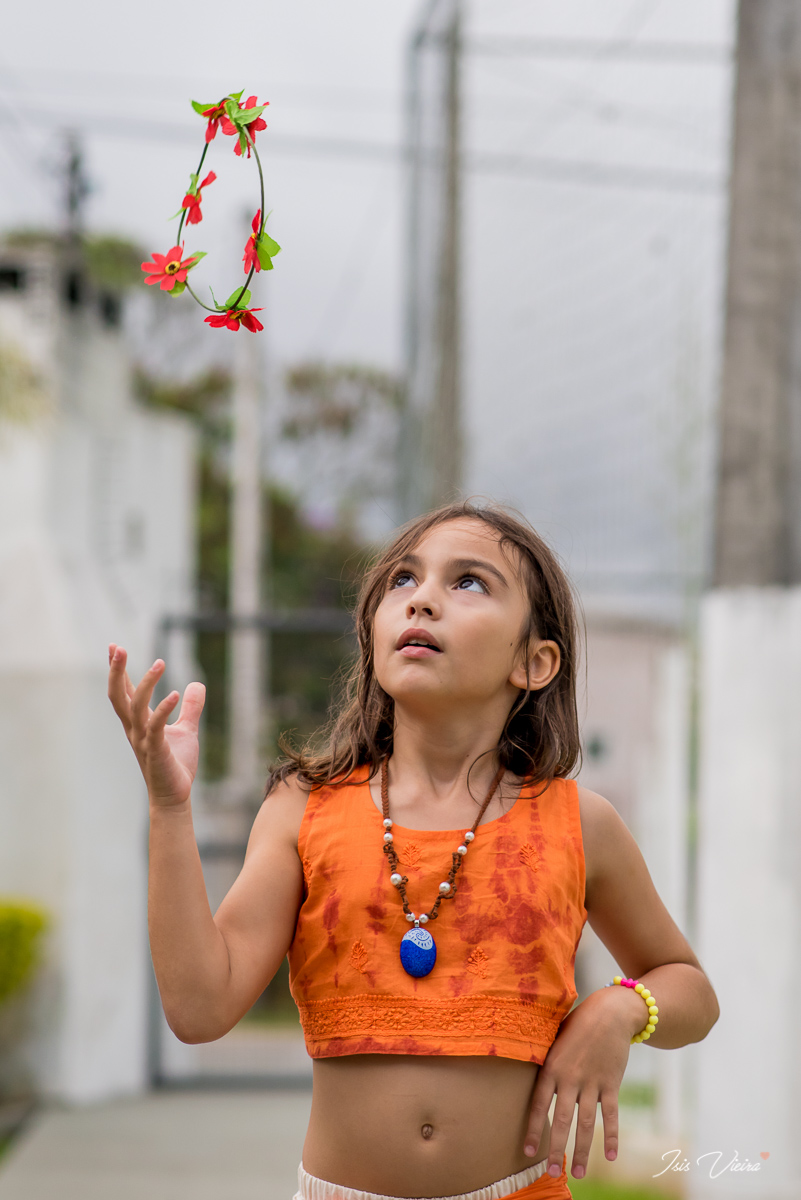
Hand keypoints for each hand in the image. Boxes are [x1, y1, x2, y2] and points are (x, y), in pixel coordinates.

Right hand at [107, 644, 205, 808]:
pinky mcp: (156, 750)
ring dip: (146, 684)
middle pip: (118, 696)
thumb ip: (191, 708)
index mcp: (138, 722)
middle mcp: (135, 729)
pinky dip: (164, 709)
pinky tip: (177, 694)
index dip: (117, 670)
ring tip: (160, 663)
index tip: (113, 647)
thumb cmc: (176, 764)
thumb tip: (197, 684)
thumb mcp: (186, 730)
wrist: (174, 796)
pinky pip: (156, 726)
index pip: (124, 691)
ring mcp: (143, 740)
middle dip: (116, 671)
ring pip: (136, 707)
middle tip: (117, 648)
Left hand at [523, 992, 631, 1180]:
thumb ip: (545, 1063)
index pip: (538, 1104)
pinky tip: (610, 1156)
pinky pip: (611, 1114)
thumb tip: (529, 1082)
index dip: (533, 1129)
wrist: (609, 1012)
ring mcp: (592, 1082)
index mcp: (551, 1067)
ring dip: (582, 1151)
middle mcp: (570, 1077)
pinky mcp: (611, 1083)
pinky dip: (611, 1136)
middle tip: (552, 1173)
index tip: (527, 1152)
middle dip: (556, 1149)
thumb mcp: (554, 1039)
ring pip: (585, 1123)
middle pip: (561, 1120)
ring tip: (579, 1174)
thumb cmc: (577, 1025)